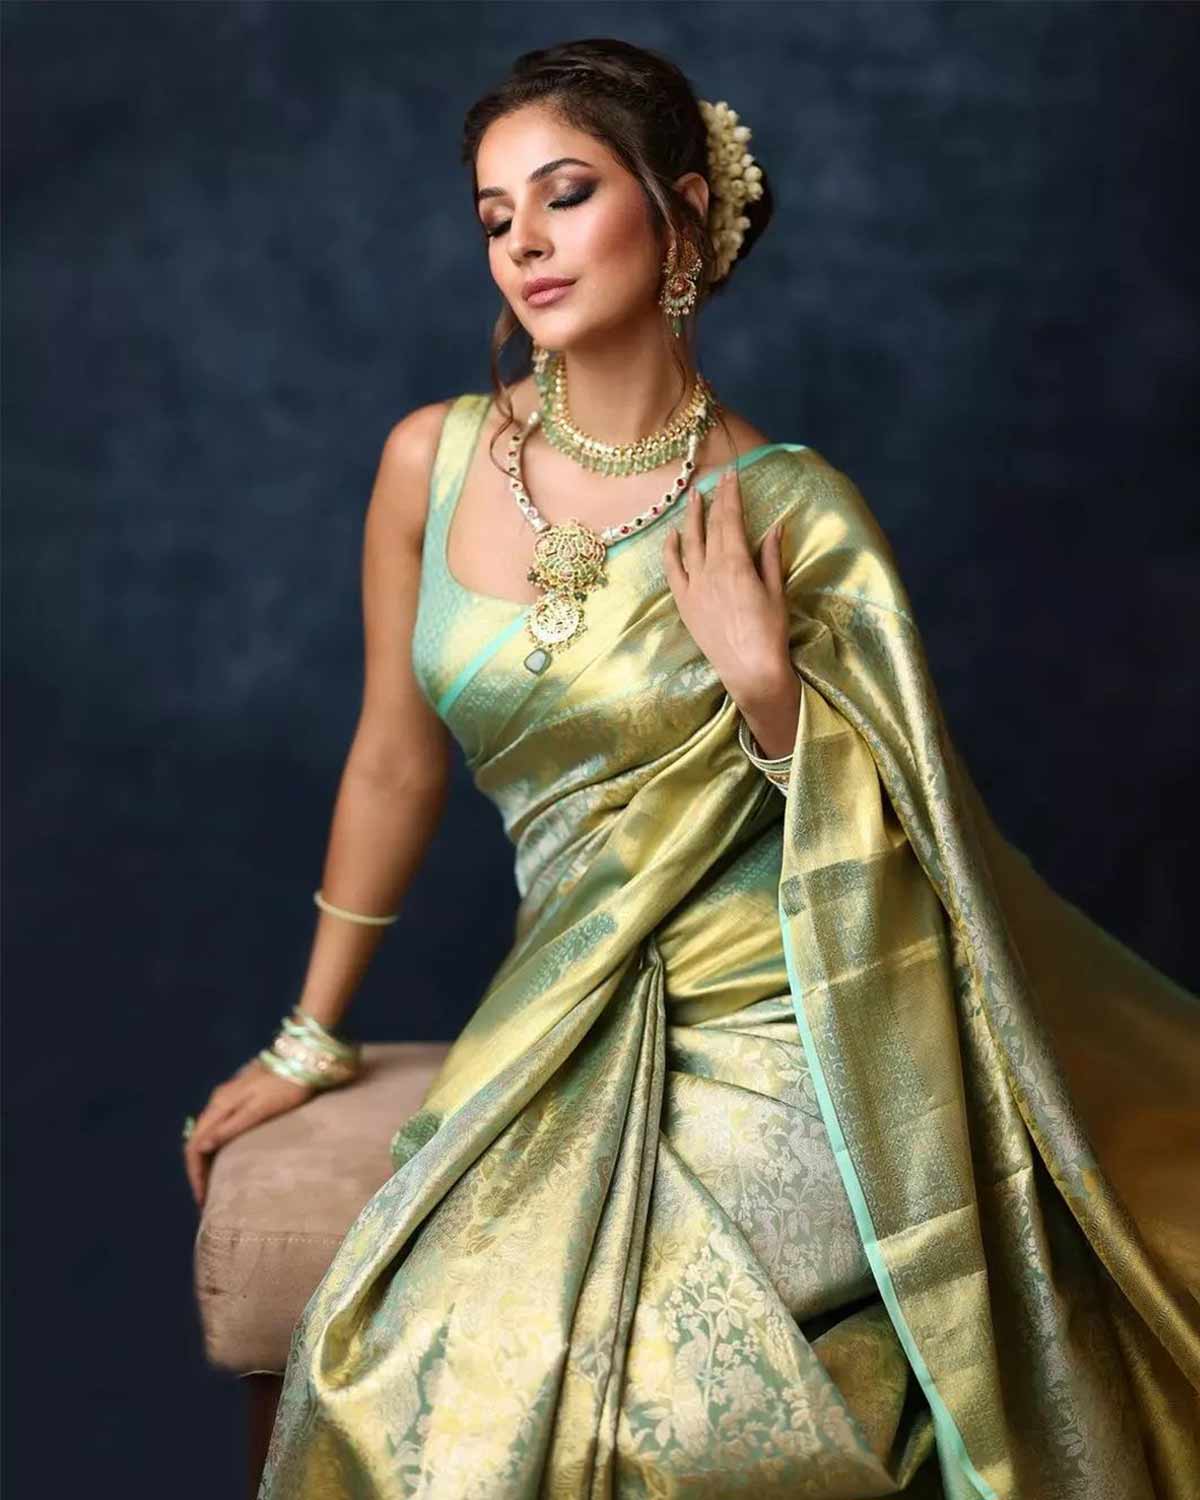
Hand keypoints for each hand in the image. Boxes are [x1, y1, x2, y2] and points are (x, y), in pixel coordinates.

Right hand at [183, 1056, 315, 1209]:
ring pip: (207, 1133)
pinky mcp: (240, 1096)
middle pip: (197, 1140)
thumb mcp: (259, 1110)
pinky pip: (219, 1126)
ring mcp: (228, 1097)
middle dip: (199, 1170)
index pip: (194, 1145)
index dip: (195, 1174)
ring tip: (214, 1184)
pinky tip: (226, 1158)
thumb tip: (198, 1149)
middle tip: (207, 1198)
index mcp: (219, 1105)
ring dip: (207, 1159)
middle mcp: (218, 1100)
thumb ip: (229, 1128)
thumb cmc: (286, 1086)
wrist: (303, 1056)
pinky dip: (217, 1146)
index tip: (203, 1198)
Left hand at [662, 469, 789, 699]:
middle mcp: (710, 569)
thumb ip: (771, 556)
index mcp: (735, 563)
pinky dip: (671, 549)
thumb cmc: (769, 632)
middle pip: (710, 526)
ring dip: (690, 516)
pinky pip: (672, 569)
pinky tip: (672, 534)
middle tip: (716, 478)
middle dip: (714, 499)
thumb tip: (775, 525)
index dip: (730, 494)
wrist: (749, 669)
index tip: (731, 474)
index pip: (730, 519)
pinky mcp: (684, 602)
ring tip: (692, 496)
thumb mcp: (776, 591)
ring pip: (689, 542)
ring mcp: (693, 585)